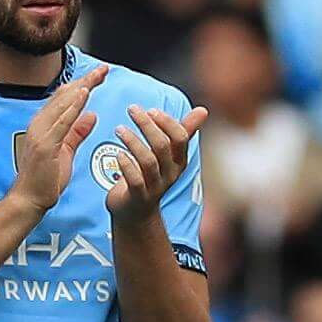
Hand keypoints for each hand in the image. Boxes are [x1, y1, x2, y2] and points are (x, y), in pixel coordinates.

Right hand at [9, 63, 111, 215]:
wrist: (29, 200)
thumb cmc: (45, 179)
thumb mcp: (67, 151)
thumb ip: (77, 132)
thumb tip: (91, 115)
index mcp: (44, 124)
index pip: (64, 98)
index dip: (82, 85)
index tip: (98, 75)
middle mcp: (39, 124)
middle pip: (64, 95)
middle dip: (85, 81)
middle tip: (103, 69)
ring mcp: (40, 133)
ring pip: (63, 103)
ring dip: (81, 88)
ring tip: (97, 75)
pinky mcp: (44, 145)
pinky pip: (61, 121)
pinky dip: (73, 106)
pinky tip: (84, 95)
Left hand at [103, 101, 201, 221]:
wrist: (136, 212)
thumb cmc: (151, 176)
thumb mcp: (168, 154)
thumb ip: (184, 131)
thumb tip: (203, 110)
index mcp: (178, 161)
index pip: (180, 138)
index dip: (166, 122)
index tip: (150, 110)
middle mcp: (170, 174)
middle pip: (162, 146)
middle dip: (147, 125)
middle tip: (132, 109)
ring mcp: (155, 186)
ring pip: (148, 162)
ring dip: (133, 142)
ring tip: (119, 129)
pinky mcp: (138, 197)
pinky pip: (135, 180)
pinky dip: (127, 165)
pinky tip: (118, 154)